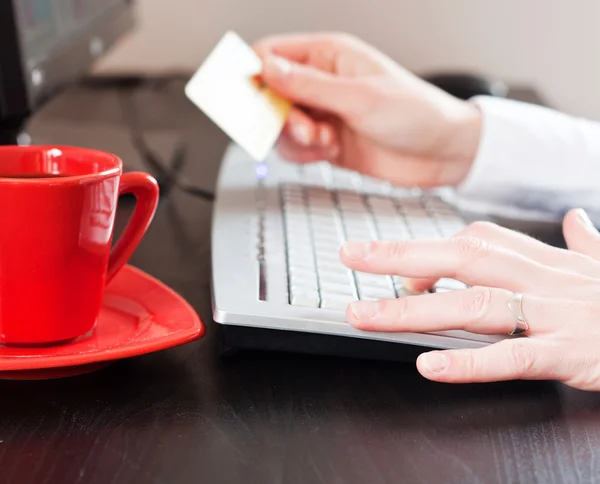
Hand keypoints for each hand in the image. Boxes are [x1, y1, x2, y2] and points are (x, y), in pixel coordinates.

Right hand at [254, 32, 481, 187]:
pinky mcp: (326, 141)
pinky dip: (302, 153)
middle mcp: (322, 83)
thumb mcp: (361, 97)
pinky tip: (325, 151)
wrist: (442, 153)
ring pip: (279, 124)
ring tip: (320, 140)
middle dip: (276, 113)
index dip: (251, 73)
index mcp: (329, 55)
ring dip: (292, 136)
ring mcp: (323, 113)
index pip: (272, 55)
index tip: (242, 95)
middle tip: (298, 126)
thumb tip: (267, 69)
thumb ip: (310, 85)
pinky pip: (295, 147)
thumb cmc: (416, 113)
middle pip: (269, 93)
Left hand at [340, 208, 599, 390]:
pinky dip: (468, 362)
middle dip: (398, 257)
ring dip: (411, 311)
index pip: (466, 243)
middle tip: (349, 258)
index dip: (421, 252)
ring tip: (363, 316)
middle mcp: (536, 278)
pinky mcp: (566, 354)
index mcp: (536, 258)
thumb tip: (575, 218)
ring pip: (471, 305)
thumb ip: (583, 241)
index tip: (385, 264)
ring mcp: (550, 315)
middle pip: (458, 259)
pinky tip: (428, 366)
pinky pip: (510, 357)